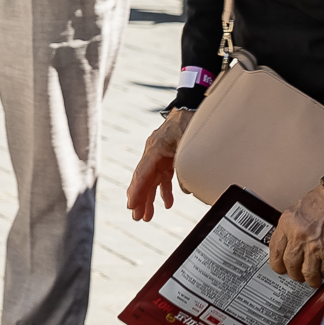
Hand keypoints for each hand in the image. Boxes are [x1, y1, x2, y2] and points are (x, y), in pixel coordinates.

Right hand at [127, 107, 192, 221]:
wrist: (192, 107)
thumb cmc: (189, 123)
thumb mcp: (188, 144)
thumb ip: (185, 167)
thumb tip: (185, 189)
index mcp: (155, 148)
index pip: (143, 173)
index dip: (137, 191)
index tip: (131, 206)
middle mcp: (153, 152)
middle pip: (144, 179)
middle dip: (140, 199)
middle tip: (137, 217)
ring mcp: (159, 154)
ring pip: (151, 179)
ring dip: (149, 197)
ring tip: (147, 216)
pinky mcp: (167, 156)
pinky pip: (162, 176)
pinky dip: (164, 189)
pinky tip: (167, 203)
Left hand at [269, 183, 323, 285]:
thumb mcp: (298, 210)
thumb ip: (291, 228)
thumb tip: (288, 247)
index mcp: (287, 223)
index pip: (275, 249)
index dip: (277, 263)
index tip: (280, 268)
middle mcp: (299, 236)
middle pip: (290, 265)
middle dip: (293, 274)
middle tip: (297, 275)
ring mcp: (315, 247)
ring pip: (307, 273)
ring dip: (310, 279)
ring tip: (312, 279)